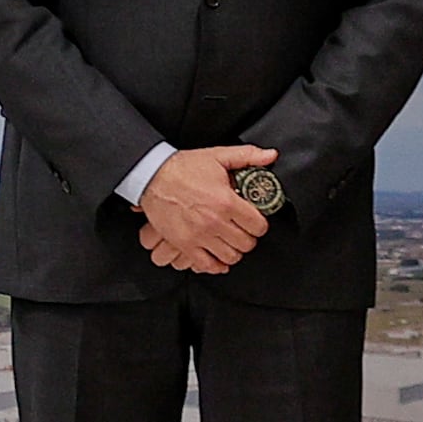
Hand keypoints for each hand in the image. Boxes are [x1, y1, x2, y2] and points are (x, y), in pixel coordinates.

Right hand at [135, 144, 277, 274]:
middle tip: (242, 231)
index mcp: (227, 202)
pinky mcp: (184, 244)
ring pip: (230, 257)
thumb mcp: (218, 156)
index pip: (258, 226)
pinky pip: (206, 265)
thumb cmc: (183, 168)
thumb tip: (271, 156)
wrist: (151, 176)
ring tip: (230, 242)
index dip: (259, 224)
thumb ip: (248, 156)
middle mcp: (215, 222)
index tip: (254, 221)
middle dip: (248, 237)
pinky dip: (215, 265)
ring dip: (233, 251)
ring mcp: (199, 236)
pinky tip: (217, 257)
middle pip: (246, 244)